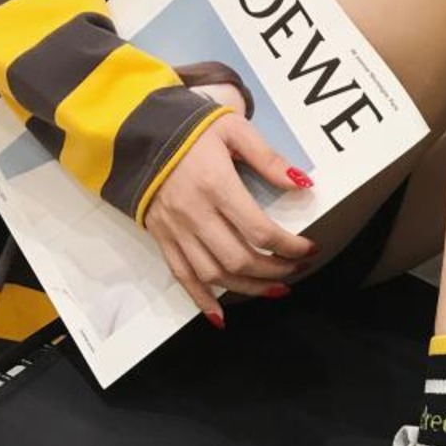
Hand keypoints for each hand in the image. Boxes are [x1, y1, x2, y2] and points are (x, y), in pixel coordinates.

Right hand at [144, 107, 317, 325]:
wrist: (136, 131)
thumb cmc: (190, 128)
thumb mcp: (233, 129)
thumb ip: (268, 158)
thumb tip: (302, 183)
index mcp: (216, 186)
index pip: (260, 231)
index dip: (290, 246)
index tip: (310, 248)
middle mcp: (194, 214)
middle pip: (239, 260)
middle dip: (275, 271)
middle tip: (297, 269)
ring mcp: (176, 230)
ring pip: (214, 274)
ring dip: (248, 289)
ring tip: (276, 289)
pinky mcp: (161, 238)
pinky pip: (182, 277)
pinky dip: (202, 300)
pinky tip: (220, 317)